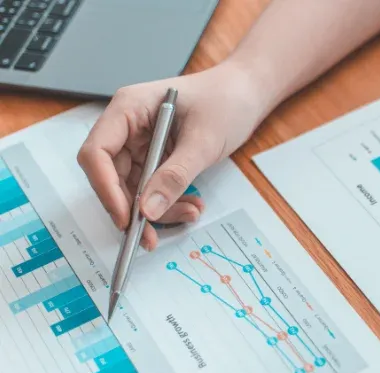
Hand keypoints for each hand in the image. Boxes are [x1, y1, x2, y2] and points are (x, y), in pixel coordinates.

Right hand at [77, 61, 265, 250]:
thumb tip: (148, 209)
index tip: (126, 217)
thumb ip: (175, 175)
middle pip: (111, 176)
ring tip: (190, 212)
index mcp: (129, 108)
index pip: (97, 152)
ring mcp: (141, 142)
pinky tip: (192, 205)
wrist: (246, 94)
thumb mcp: (203, 141)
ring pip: (134, 188)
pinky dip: (170, 201)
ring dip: (158, 208)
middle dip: (133, 208)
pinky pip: (153, 188)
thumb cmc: (226, 100)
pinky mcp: (156, 156)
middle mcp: (128, 126)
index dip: (105, 188)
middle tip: (150, 236)